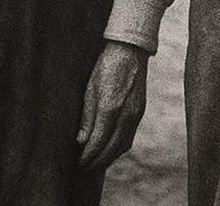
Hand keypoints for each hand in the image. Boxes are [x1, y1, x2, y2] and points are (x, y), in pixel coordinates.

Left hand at [76, 40, 148, 169]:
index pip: (97, 142)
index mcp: (110, 108)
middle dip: (98, 161)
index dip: (87, 155)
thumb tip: (81, 141)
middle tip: (84, 168)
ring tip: (96, 162)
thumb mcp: (89, 89)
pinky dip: (119, 147)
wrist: (130, 51)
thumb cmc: (106, 67)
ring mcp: (136, 114)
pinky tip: (110, 148)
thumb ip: (87, 117)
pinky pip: (129, 136)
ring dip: (109, 157)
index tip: (78, 162)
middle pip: (112, 148)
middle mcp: (126, 115)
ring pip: (123, 145)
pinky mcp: (140, 111)